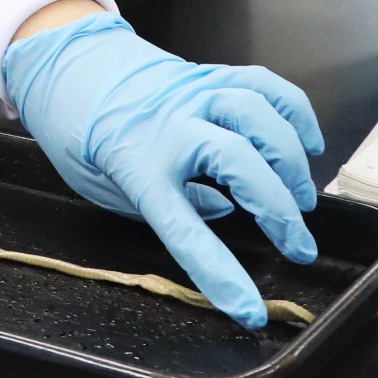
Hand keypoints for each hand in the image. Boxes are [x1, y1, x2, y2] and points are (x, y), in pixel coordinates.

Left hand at [0, 13, 323, 328]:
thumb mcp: (109, 189)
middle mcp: (172, 127)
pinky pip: (265, 85)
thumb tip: (225, 210)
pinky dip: (295, 114)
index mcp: (138, 168)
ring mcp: (195, 93)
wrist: (70, 68)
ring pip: (259, 117)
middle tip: (299, 248)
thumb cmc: (86, 137)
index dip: (220, 275)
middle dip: (281, 213)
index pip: (185, 232)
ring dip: (291, 163)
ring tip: (302, 198)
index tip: (251, 309)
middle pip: (240, 165)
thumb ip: (166, 205)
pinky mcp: (211, 72)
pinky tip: (307, 144)